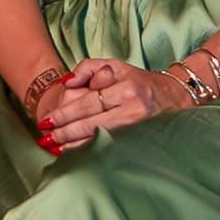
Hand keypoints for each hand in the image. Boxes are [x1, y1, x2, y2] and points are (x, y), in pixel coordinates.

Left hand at [35, 57, 194, 151]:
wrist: (174, 97)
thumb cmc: (139, 81)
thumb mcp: (116, 66)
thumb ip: (88, 68)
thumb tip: (66, 81)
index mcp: (127, 88)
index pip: (89, 103)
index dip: (66, 114)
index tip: (47, 121)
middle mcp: (134, 109)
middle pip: (92, 124)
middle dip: (66, 132)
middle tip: (46, 137)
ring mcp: (139, 129)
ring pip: (99, 139)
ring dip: (74, 145)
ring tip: (55, 147)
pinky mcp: (141, 142)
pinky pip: (109, 147)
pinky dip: (91, 151)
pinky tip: (75, 154)